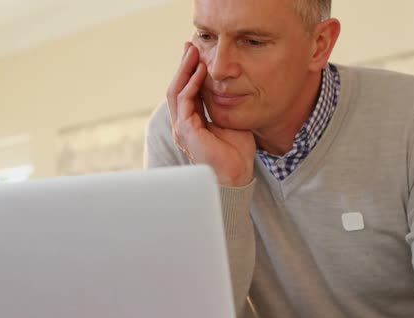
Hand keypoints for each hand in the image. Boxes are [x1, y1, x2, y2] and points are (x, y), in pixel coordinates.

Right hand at [166, 42, 255, 186]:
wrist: (236, 175)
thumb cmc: (235, 153)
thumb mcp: (229, 122)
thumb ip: (222, 106)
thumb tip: (224, 87)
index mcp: (191, 123)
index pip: (186, 92)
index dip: (190, 72)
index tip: (196, 54)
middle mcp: (182, 125)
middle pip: (177, 88)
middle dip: (184, 66)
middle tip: (190, 46)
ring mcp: (182, 128)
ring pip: (177, 91)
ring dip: (185, 70)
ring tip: (193, 52)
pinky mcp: (186, 131)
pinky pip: (185, 101)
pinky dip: (191, 84)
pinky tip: (200, 71)